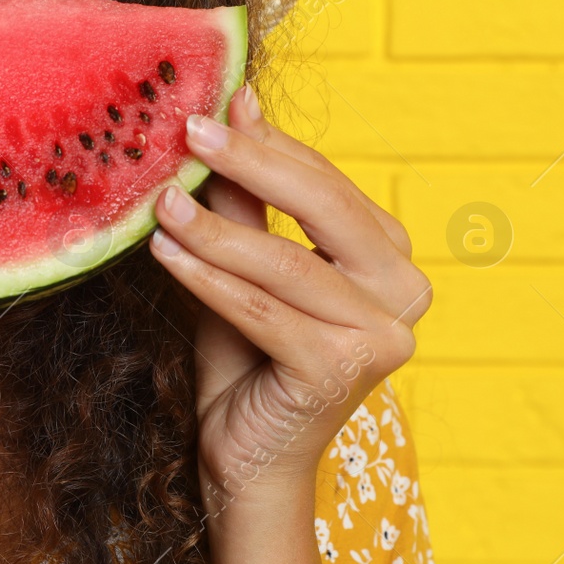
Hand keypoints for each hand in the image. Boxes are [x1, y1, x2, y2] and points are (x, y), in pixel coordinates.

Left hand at [147, 85, 431, 558]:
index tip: (213, 105)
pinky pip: (263, 312)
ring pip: (285, 264)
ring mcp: (381, 337)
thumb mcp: (241, 263)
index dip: (267, 143)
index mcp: (390, 256)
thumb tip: (237, 106)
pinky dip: (208, 280)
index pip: (327, 183)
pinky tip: (165, 254)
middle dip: (251, 164)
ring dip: (215, 228)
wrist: (246, 457)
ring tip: (160, 202)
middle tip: (189, 132)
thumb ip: (245, 197)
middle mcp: (402, 293)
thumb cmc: (247, 355)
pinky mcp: (341, 372)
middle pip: (322, 210)